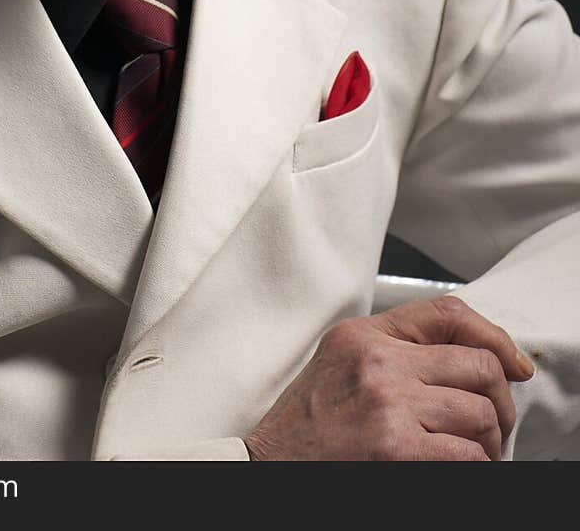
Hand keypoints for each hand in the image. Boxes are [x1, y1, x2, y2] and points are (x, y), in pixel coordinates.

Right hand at [244, 294, 535, 460]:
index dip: (495, 337)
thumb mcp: (340, 363)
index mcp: (364, 335)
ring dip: (489, 442)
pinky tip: (461, 468)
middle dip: (500, 400)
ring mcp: (388, 403)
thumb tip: (464, 359)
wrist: (269, 467)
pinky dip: (475, 466)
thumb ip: (391, 350)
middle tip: (494, 425)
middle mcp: (378, 361)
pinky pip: (468, 455)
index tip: (513, 365)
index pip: (448, 313)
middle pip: (478, 365)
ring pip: (480, 413)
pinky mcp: (396, 448)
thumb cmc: (304, 427)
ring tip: (475, 454)